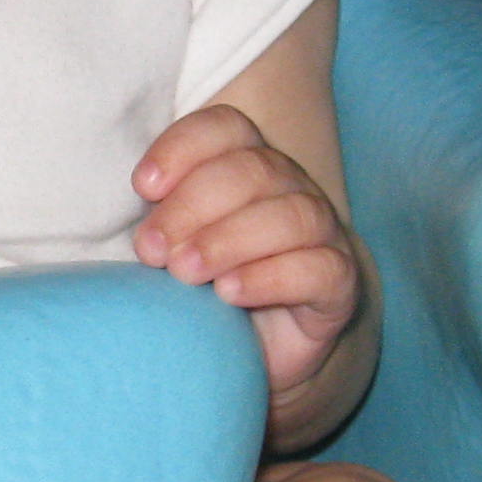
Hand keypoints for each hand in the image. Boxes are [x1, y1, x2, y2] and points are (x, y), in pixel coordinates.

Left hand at [131, 104, 362, 403]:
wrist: (251, 353)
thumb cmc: (204, 288)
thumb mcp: (172, 248)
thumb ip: (159, 226)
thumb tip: (142, 233)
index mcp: (248, 163)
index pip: (226, 128)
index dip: (183, 147)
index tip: (143, 187)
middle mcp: (291, 188)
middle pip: (253, 169)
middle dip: (193, 206)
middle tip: (153, 251)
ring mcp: (322, 232)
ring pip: (291, 215)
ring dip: (228, 240)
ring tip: (185, 272)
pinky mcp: (338, 283)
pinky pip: (318, 269)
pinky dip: (269, 277)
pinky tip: (229, 294)